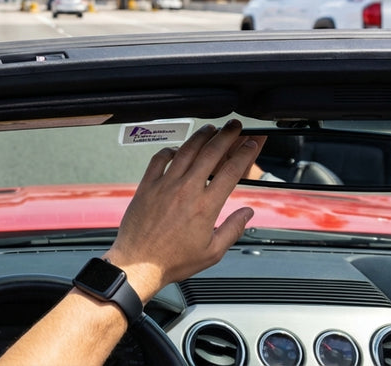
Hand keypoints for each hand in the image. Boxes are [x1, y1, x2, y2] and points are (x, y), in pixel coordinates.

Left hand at [104, 120, 264, 301]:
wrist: (137, 264)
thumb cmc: (172, 261)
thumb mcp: (212, 252)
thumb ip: (233, 229)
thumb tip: (247, 213)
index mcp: (205, 206)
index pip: (231, 171)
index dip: (245, 153)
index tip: (252, 143)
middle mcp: (186, 190)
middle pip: (211, 153)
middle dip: (227, 135)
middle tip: (235, 126)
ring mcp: (164, 185)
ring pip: (186, 151)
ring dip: (201, 137)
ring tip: (212, 129)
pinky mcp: (146, 186)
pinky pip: (159, 159)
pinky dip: (170, 150)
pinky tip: (177, 149)